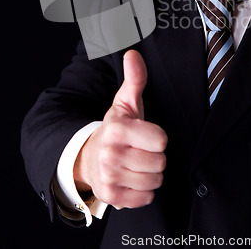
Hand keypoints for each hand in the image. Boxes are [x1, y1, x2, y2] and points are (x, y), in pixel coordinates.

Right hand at [73, 50, 167, 208]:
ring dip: (149, 174)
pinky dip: (142, 190)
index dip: (157, 137)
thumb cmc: (115, 129)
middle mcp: (110, 155)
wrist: (89, 157)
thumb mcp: (125, 103)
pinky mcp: (111, 197)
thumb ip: (134, 78)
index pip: (161, 140)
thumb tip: (133, 53)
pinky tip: (131, 178)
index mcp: (117, 130)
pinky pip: (146, 198)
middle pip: (159, 162)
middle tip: (139, 150)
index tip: (144, 135)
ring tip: (135, 164)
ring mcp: (109, 178)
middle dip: (154, 156)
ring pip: (154, 181)